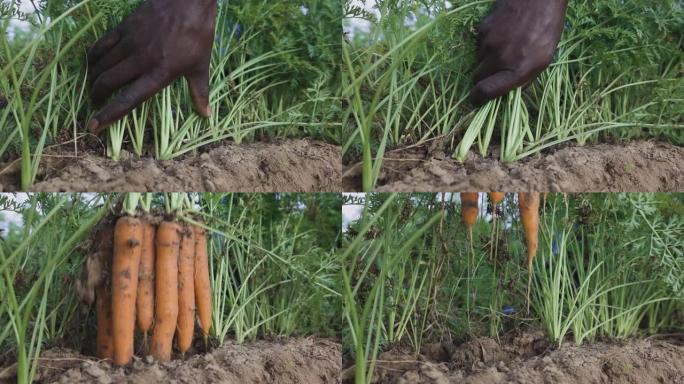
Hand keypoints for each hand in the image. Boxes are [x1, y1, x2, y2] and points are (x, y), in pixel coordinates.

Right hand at [87, 0, 216, 133]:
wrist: (188, 2)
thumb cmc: (197, 35)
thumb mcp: (200, 66)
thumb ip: (199, 92)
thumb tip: (206, 115)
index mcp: (159, 74)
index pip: (129, 99)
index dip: (109, 114)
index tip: (94, 126)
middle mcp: (141, 61)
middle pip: (108, 82)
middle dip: (96, 96)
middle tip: (94, 103)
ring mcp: (130, 43)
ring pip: (101, 65)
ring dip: (92, 79)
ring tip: (92, 87)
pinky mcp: (124, 27)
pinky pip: (101, 45)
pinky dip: (92, 56)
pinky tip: (91, 64)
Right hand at [470, 0, 567, 105]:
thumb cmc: (547, 28)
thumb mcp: (543, 59)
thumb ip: (523, 78)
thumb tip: (507, 91)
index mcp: (516, 70)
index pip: (484, 92)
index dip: (477, 99)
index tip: (476, 100)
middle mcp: (499, 59)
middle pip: (477, 77)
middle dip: (483, 78)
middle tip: (495, 70)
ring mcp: (488, 43)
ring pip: (479, 59)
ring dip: (487, 58)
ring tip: (505, 45)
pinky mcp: (482, 29)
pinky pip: (479, 43)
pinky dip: (487, 43)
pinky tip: (502, 33)